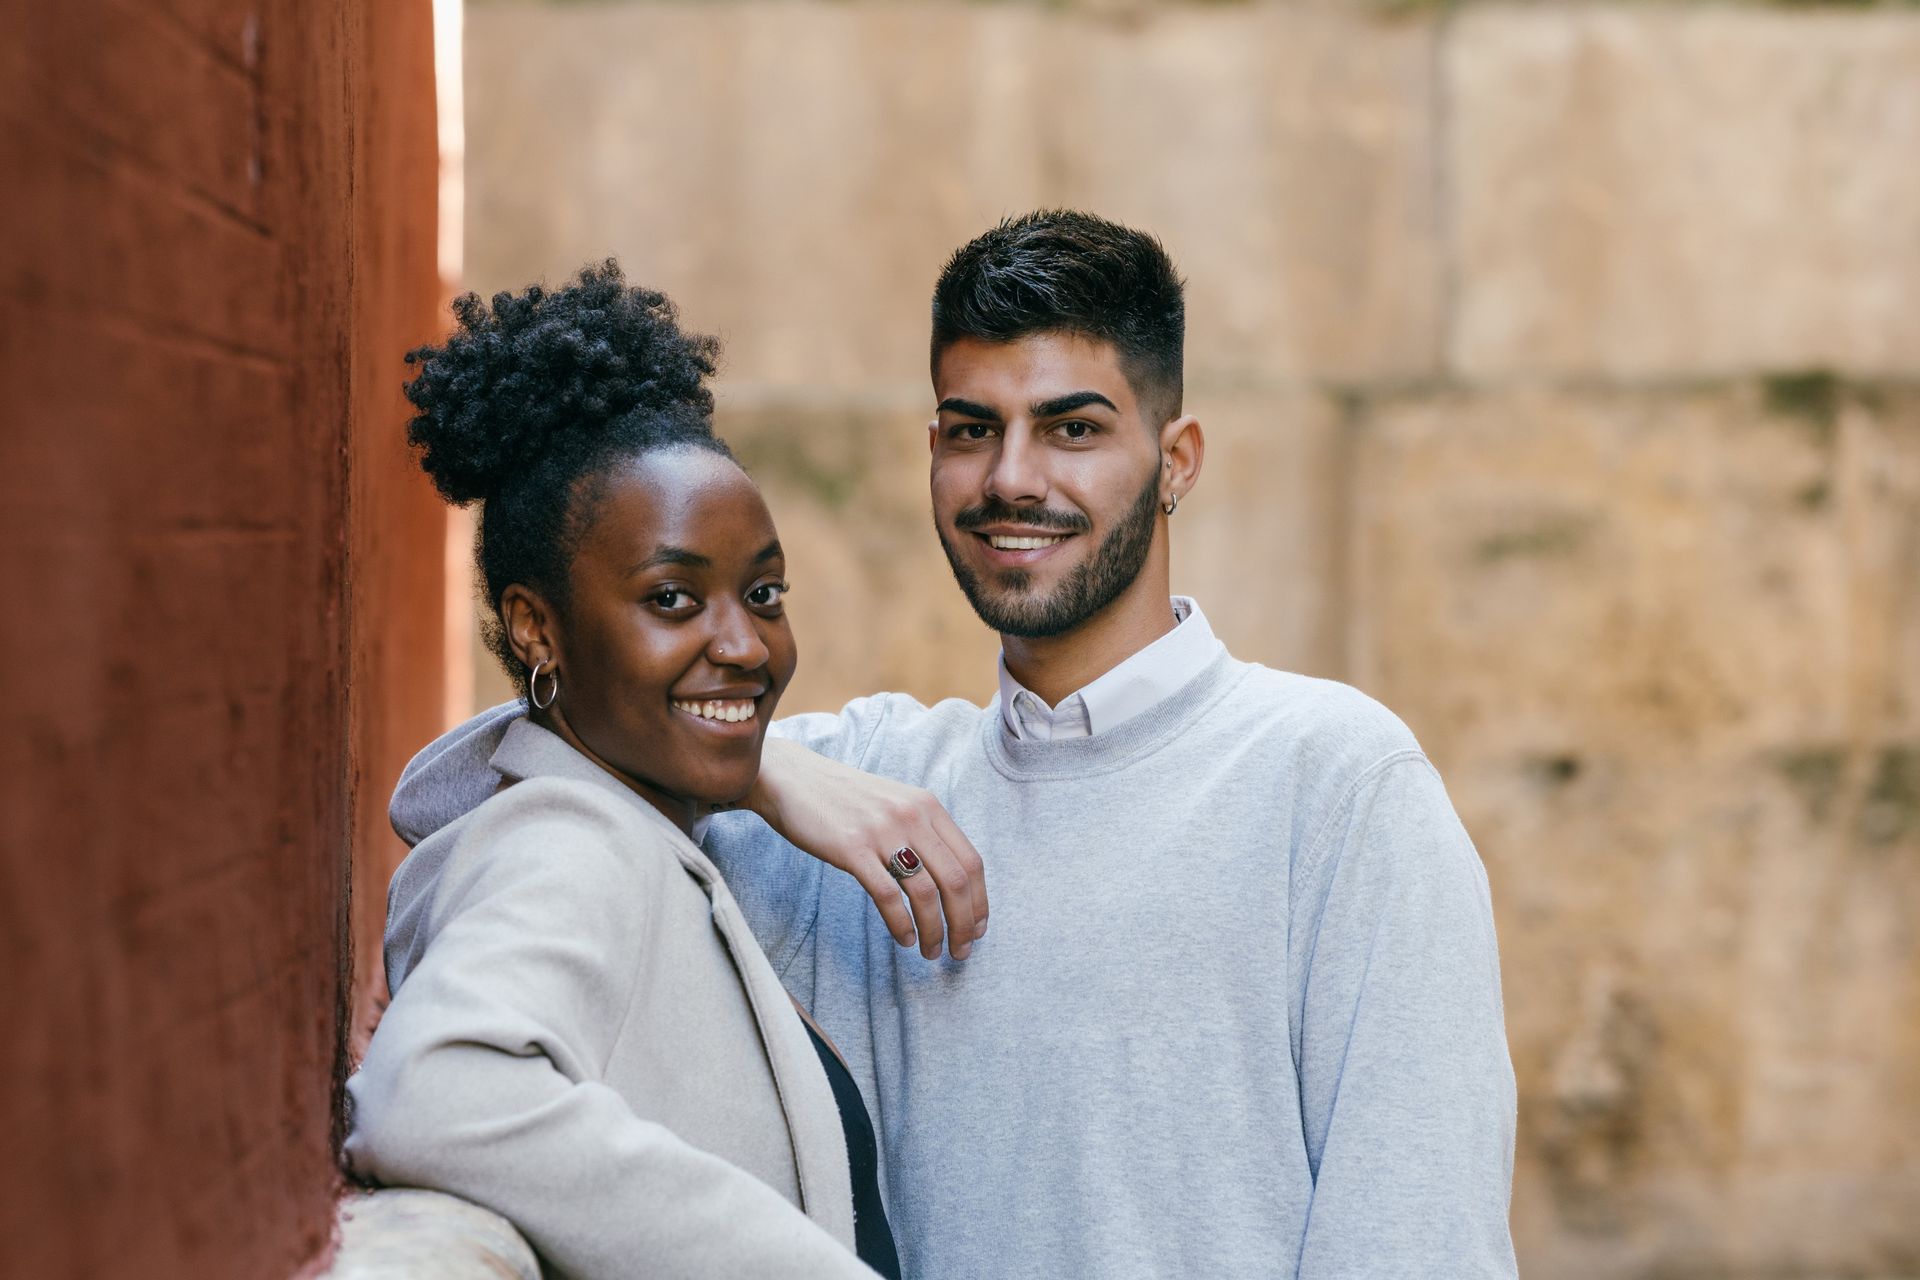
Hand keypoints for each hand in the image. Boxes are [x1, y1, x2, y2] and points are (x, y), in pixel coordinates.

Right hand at [744, 739, 987, 959]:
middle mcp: (912, 816)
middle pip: (956, 881)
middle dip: (964, 924)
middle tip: (960, 951)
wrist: (793, 779)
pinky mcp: (852, 849)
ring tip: (931, 951)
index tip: (977, 929)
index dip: (980, 902)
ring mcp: (883, 832)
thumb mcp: (895, 804)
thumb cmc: (844, 799)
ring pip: (926, 893)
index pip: (971, 862)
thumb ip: (923, 832)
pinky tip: (905, 939)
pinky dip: (902, 925)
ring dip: (935, 930)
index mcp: (928, 806)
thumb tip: (950, 881)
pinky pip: (888, 896)